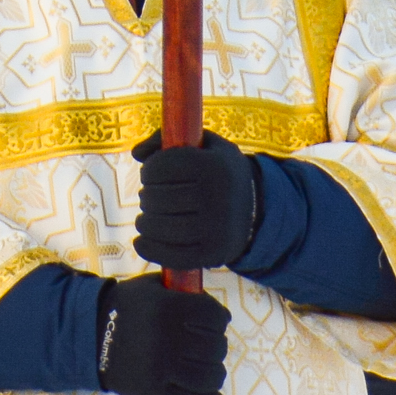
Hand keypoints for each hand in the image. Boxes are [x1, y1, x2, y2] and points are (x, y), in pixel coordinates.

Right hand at [97, 275, 229, 394]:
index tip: (216, 321)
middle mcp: (166, 339)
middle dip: (217, 345)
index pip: (214, 316)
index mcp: (167, 308)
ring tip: (210, 369)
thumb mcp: (151, 287)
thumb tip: (213, 304)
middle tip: (209, 345)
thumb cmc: (125, 308)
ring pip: (208, 376)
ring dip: (215, 373)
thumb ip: (181, 290)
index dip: (220, 318)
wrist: (89, 335)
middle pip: (215, 347)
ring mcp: (159, 369)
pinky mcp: (152, 392)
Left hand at [133, 133, 261, 271]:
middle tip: (149, 197)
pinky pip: (171, 255)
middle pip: (157, 198)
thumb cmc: (219, 172)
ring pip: (160, 227)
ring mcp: (216, 228)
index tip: (150, 174)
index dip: (149, 171)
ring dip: (144, 223)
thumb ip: (169, 139)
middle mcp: (217, 196)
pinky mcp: (213, 254)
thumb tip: (138, 153)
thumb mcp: (205, 146)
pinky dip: (149, 249)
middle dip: (146, 196)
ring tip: (145, 219)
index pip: (162, 167)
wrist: (257, 209)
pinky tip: (141, 242)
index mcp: (214, 166)